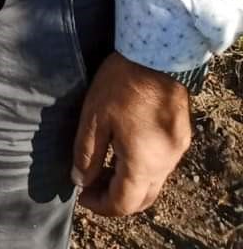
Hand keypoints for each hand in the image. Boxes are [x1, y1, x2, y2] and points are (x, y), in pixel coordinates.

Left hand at [71, 52, 191, 215]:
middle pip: (141, 200)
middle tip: (91, 183)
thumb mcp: (94, 118)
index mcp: (142, 164)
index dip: (99, 205)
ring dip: (129, 184)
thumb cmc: (121, 85)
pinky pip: (161, 166)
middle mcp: (164, 165)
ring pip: (153, 184)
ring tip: (104, 168)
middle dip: (115, 198)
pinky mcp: (181, 139)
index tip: (81, 194)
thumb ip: (86, 154)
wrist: (157, 56)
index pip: (122, 204)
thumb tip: (80, 181)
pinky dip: (142, 169)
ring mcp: (176, 153)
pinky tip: (124, 151)